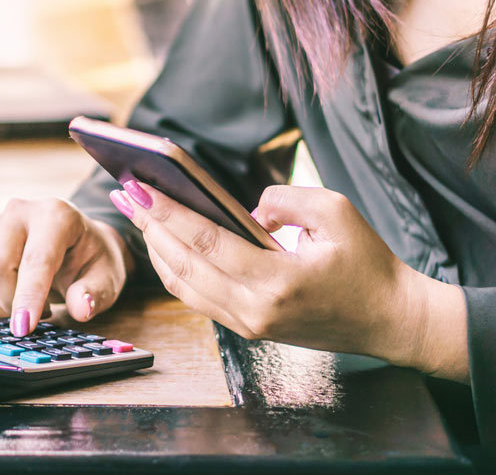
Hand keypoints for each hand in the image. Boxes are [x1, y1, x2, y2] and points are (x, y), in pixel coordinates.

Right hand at [0, 198, 134, 335]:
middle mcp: (18, 212)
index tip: (24, 328)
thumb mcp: (107, 277)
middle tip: (42, 315)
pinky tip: (11, 300)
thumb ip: (95, 292)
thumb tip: (80, 309)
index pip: (35, 259)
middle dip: (11, 304)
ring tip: (29, 305)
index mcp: (55, 215)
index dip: (28, 296)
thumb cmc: (90, 259)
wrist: (74, 241)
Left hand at [110, 182, 467, 380]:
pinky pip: (197, 297)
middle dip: (150, 225)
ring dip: (156, 247)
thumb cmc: (368, 263)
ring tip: (137, 212)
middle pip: (185, 265)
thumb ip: (284, 200)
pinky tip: (162, 242)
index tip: (140, 187)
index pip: (207, 243)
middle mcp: (255, 309)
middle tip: (124, 192)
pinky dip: (174, 268)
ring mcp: (248, 324)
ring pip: (183, 286)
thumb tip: (243, 209)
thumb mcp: (336, 212)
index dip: (169, 214)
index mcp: (278, 281)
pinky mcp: (247, 327)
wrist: (391, 319)